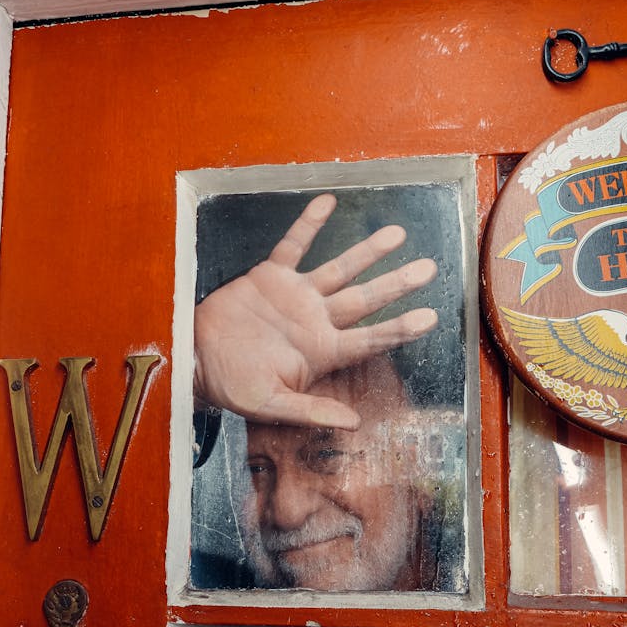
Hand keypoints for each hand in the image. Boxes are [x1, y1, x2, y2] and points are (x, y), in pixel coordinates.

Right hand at [193, 194, 436, 429]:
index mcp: (322, 352)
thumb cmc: (234, 387)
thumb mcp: (272, 405)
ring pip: (340, 269)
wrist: (196, 361)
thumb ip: (311, 412)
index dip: (399, 329)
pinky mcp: (270, 276)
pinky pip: (294, 246)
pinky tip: (328, 203)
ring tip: (397, 234)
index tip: (430, 318)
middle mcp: (316, 321)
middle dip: (396, 284)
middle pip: (365, 299)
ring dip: (367, 252)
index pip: (369, 339)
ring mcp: (296, 296)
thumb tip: (353, 423)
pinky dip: (309, 225)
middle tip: (429, 268)